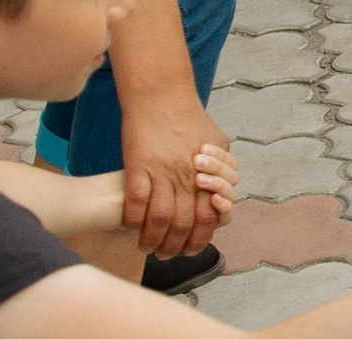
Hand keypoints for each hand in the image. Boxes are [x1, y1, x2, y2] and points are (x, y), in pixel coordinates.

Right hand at [121, 94, 232, 256]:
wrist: (162, 96)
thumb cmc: (189, 119)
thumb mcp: (215, 142)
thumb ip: (220, 167)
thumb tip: (220, 190)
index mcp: (210, 172)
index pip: (211, 216)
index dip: (201, 238)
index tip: (190, 249)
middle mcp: (189, 175)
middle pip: (185, 223)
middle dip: (176, 246)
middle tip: (166, 255)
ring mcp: (163, 171)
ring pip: (160, 219)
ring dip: (152, 240)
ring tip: (147, 247)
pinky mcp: (139, 166)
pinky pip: (136, 203)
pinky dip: (133, 222)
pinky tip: (131, 229)